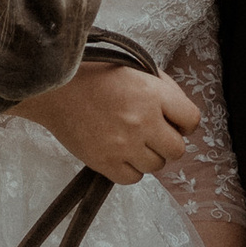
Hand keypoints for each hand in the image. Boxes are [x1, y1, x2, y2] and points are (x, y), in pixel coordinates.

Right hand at [17, 63, 200, 185]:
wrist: (54, 87)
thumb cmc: (94, 73)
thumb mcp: (135, 68)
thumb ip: (163, 89)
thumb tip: (180, 113)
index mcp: (153, 93)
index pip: (192, 120)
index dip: (184, 122)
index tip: (174, 121)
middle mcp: (143, 121)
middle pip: (177, 150)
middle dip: (168, 142)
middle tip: (152, 134)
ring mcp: (124, 144)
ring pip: (156, 166)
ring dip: (148, 156)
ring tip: (132, 141)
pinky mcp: (105, 161)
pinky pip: (133, 178)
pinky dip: (130, 169)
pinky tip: (120, 153)